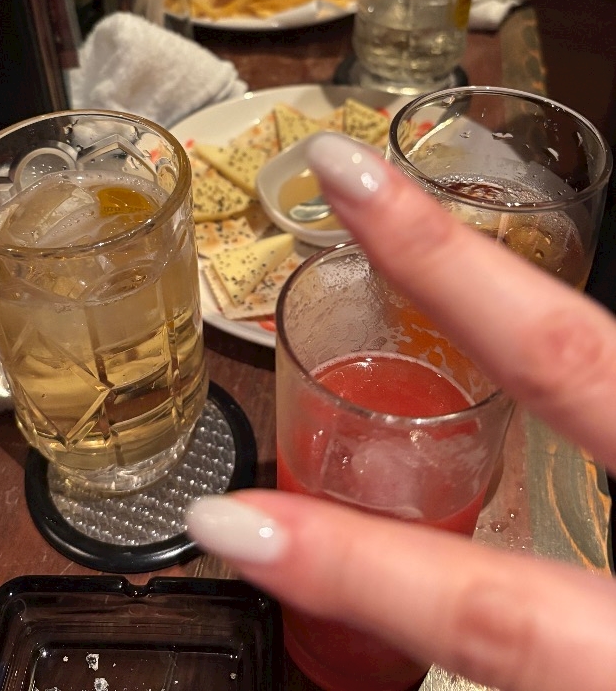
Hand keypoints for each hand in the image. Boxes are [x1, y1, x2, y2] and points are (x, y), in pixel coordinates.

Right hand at [186, 132, 615, 690]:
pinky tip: (492, 294)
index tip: (233, 526)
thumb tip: (412, 593)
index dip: (353, 569)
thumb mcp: (608, 673)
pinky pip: (611, 372)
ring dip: (504, 275)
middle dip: (442, 259)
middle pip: (564, 355)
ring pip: (606, 343)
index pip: (488, 607)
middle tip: (347, 171)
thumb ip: (537, 638)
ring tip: (418, 213)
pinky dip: (561, 333)